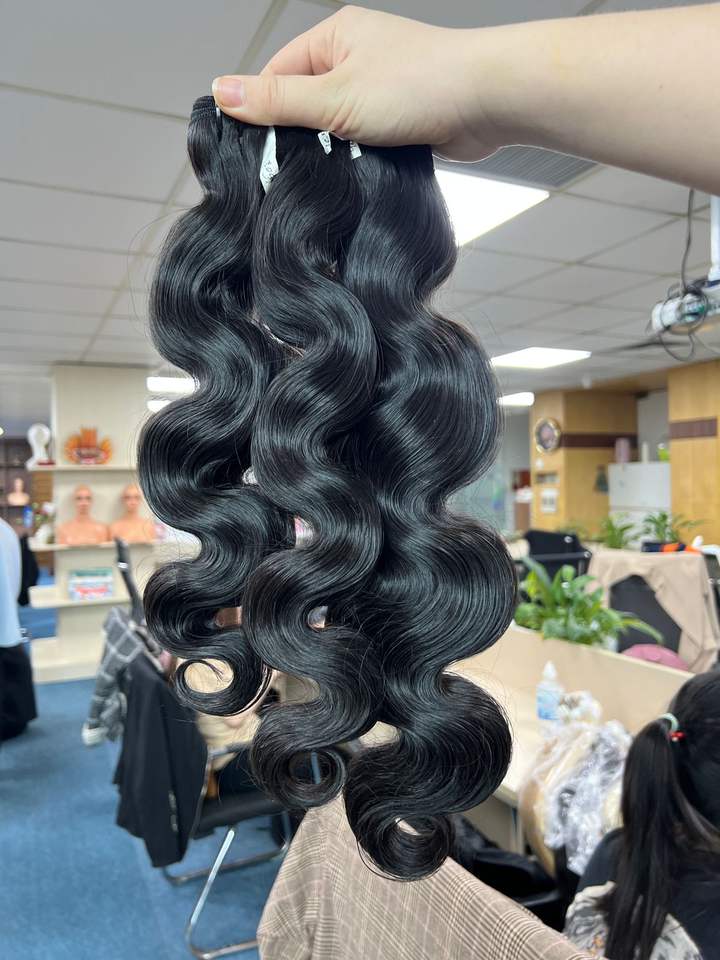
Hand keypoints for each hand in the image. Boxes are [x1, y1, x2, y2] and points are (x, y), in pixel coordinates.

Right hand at [212, 6, 502, 161]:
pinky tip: (357, 173)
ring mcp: (381, 89)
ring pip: (336, 127)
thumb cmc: (420, 85)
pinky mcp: (401, 119)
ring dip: (334, 151)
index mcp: (335, 36)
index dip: (264, 112)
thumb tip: (222, 91)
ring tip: (333, 169)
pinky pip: (364, 142)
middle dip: (302, 135)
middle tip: (295, 168)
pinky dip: (359, 159)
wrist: (488, 102)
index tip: (254, 149)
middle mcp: (356, 57)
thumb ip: (278, 101)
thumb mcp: (335, 97)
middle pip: (306, 103)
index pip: (278, 74)